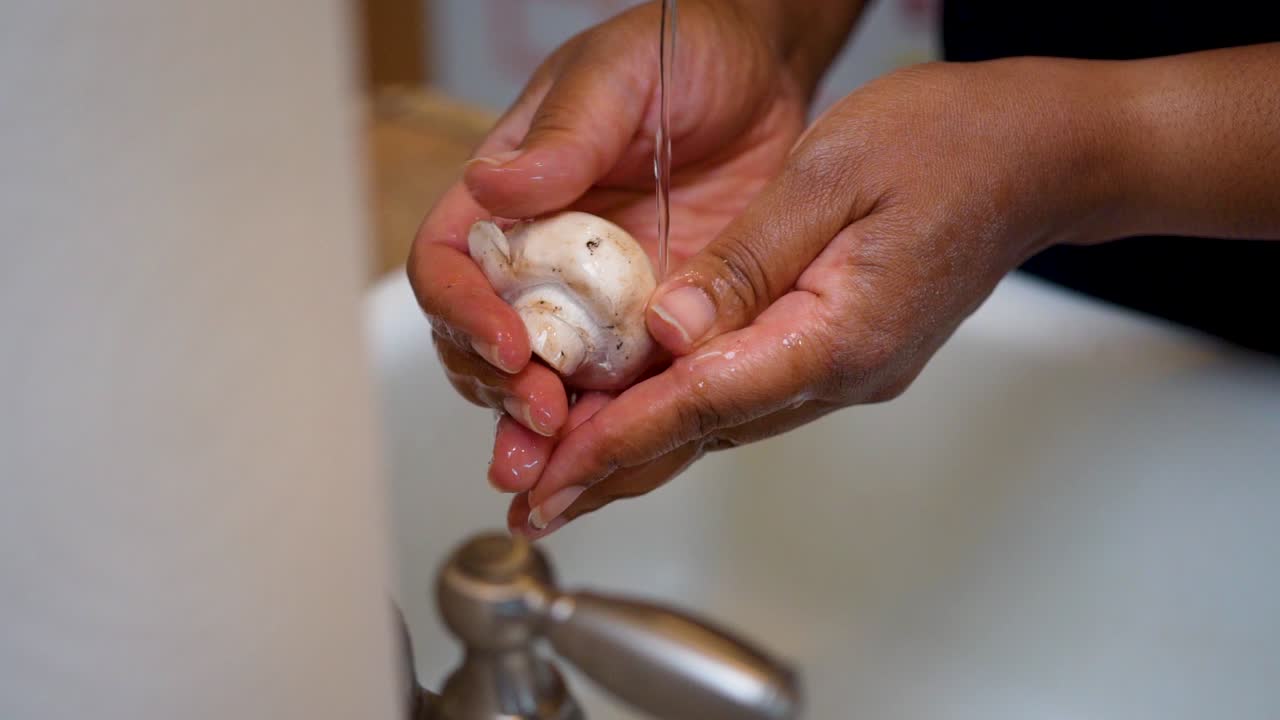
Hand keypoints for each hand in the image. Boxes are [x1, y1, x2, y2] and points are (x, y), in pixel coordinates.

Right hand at [408, 1, 825, 482]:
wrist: (764, 80)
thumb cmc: (679, 53)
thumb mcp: (618, 73)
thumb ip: (566, 132)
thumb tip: (496, 187)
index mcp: (509, 200)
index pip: (450, 265)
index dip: (462, 311)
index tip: (507, 342)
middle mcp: (541, 259)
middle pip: (483, 343)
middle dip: (501, 392)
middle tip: (540, 421)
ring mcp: (598, 301)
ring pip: (548, 382)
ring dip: (544, 435)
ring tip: (555, 476)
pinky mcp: (657, 326)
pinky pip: (624, 388)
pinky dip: (615, 430)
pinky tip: (617, 465)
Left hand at [513, 58, 1129, 534]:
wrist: (1038, 155)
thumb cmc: (950, 144)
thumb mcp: (832, 172)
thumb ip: (746, 259)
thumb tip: (670, 330)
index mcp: (838, 332)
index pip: (705, 401)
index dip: (620, 441)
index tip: (555, 475)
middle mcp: (844, 370)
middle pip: (708, 433)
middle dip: (616, 470)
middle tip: (538, 502)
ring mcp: (850, 369)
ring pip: (726, 422)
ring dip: (645, 448)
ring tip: (568, 470)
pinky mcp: (847, 352)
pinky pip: (750, 394)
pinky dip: (686, 411)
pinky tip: (645, 413)